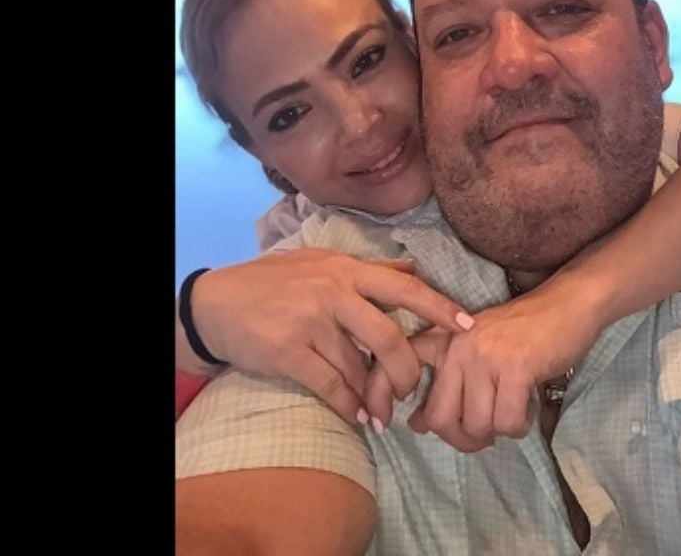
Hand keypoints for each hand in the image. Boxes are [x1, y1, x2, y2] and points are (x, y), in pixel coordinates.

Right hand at [186, 249, 469, 424]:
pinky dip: (349, 406)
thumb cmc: (271, 283)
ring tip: (381, 412)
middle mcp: (332, 293)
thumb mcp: (318, 263)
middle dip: (406, 370)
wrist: (213, 304)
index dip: (438, 307)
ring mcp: (310, 322)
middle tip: (410, 390)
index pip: (403, 287)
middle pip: (389, 337)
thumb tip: (413, 269)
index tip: (467, 325)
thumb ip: (365, 270)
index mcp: (344, 270)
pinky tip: (357, 416)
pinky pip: (332, 386)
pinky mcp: (289, 352)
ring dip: (375, 396)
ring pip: (360, 367)